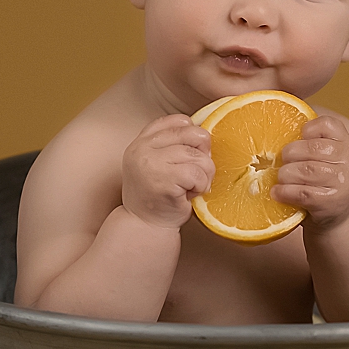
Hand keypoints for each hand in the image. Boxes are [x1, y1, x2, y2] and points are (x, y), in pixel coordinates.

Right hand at [121, 115, 211, 229]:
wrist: (145, 228)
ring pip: (199, 157)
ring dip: (204, 175)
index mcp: (142, 141)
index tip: (192, 156)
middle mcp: (143, 148)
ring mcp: (151, 163)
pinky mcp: (163, 180)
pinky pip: (198, 174)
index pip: (178, 121)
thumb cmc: (158, 198)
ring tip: (192, 188)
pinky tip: (190, 195)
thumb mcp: (159, 165)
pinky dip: (201, 186)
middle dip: (204, 155)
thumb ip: (172, 146)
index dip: (193, 135)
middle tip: (198, 174)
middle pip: (193, 134)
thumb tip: (206, 134)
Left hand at [272, 116, 348, 228]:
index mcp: (348, 145)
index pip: (328, 125)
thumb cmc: (326, 184)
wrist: (341, 218)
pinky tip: (278, 192)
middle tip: (284, 162)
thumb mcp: (329, 160)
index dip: (309, 129)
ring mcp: (342, 182)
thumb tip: (278, 127)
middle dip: (290, 154)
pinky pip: (302, 192)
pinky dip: (285, 191)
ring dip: (285, 174)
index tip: (300, 139)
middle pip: (312, 148)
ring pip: (305, 170)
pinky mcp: (330, 201)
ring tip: (281, 178)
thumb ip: (313, 143)